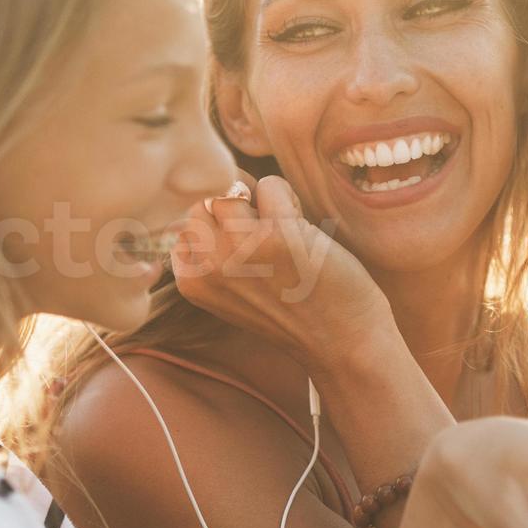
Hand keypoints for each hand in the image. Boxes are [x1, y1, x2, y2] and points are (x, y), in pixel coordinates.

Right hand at [171, 175, 396, 369]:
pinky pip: (270, 185)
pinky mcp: (277, 235)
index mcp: (192, 281)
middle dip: (235, 205)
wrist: (340, 342)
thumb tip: (217, 191)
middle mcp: (208, 266)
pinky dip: (288, 196)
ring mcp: (239, 248)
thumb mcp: (233, 290)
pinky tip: (302, 227)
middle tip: (265, 231)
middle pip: (206, 202)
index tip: (246, 249)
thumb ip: (213, 252)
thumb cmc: (292, 310)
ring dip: (260, 196)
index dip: (219, 224)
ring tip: (283, 226)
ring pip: (232, 188)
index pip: (186, 223)